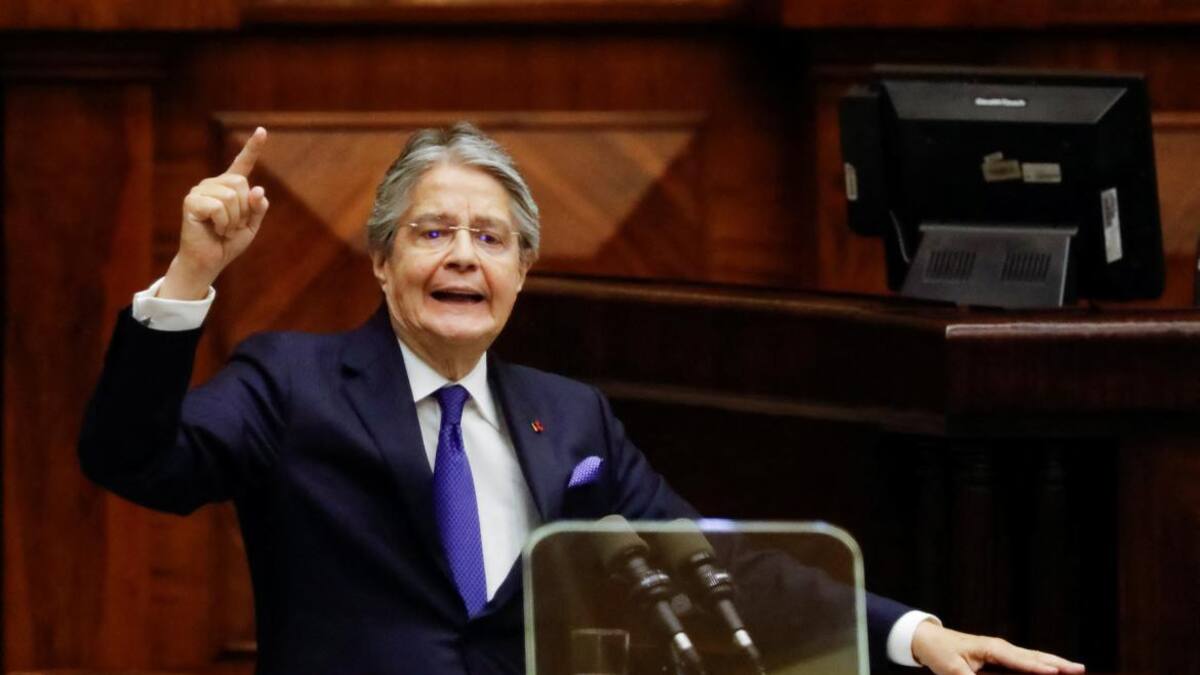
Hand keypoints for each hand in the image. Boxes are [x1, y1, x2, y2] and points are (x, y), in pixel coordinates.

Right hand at [160, 127, 269, 299]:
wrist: (208, 261)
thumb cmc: (227, 243)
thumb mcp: (251, 226)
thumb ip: (258, 208)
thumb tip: (259, 190)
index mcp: (229, 188)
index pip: (242, 164)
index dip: (253, 148)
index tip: (262, 131)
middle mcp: (213, 184)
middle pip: (242, 185)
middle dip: (244, 210)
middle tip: (232, 226)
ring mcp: (200, 191)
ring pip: (232, 196)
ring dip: (234, 219)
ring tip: (223, 229)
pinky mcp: (191, 201)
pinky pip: (219, 207)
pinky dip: (223, 223)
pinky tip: (215, 230)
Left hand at [911, 620, 1084, 674]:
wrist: (930, 640)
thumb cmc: (941, 653)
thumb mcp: (952, 670)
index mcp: (992, 648)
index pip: (1021, 660)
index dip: (1040, 668)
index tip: (1058, 672)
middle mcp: (1001, 647)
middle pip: (1035, 657)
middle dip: (1058, 663)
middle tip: (1081, 669)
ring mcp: (1003, 651)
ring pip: (1034, 657)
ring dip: (1055, 662)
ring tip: (1076, 668)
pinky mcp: (1001, 656)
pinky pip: (1027, 661)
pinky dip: (1043, 664)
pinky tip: (1054, 669)